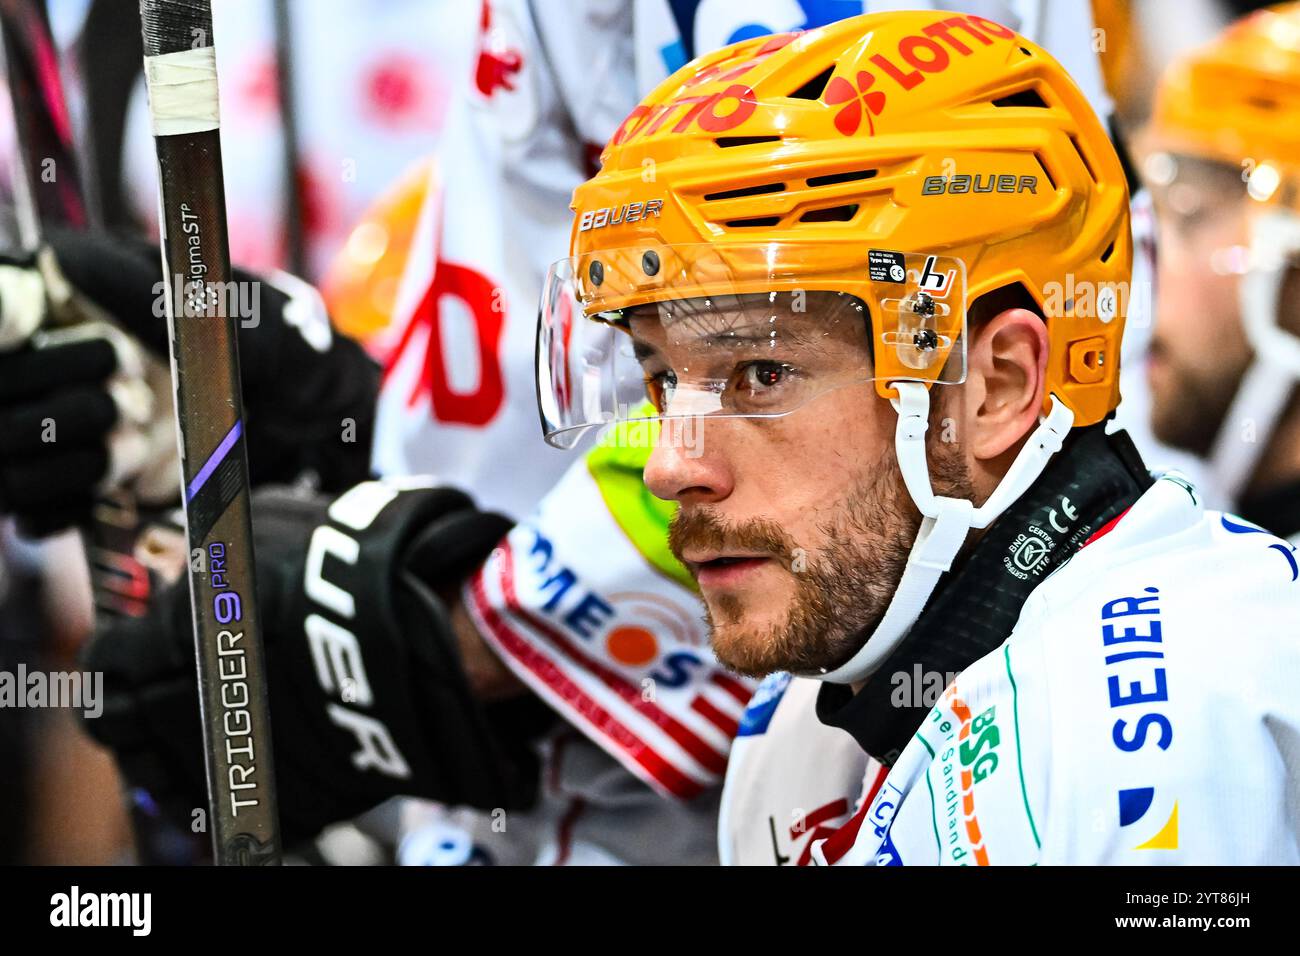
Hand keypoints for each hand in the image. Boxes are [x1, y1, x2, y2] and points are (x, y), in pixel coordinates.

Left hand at [81, 481, 546, 845]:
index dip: (123, 649)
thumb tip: (192, 568)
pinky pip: (245, 801)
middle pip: (128, 729)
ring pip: (176, 777)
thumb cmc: (354, 573)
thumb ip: (211, 556)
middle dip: (141, 702)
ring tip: (208, 723)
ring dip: (179, 750)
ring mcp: (245, 764)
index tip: (139, 641)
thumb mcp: (267, 528)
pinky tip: (259, 753)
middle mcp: (196, 715)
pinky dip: (244, 780)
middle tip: (164, 684)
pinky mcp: (297, 798)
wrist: (434, 635)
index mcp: (175, 648)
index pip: (109, 665)